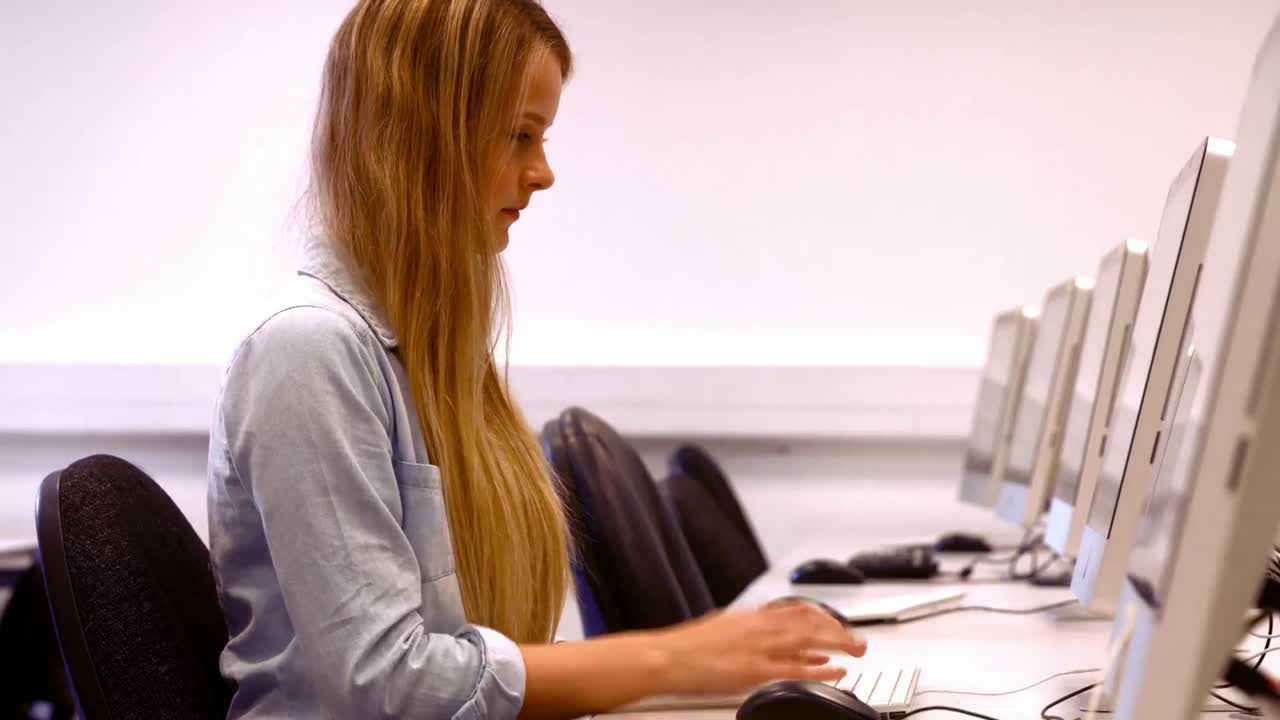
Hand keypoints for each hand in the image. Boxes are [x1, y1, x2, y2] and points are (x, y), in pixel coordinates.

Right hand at [652, 602, 867, 695]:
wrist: (667, 656)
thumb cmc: (689, 644)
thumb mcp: (724, 624)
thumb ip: (750, 624)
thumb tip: (766, 622)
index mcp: (752, 615)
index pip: (799, 609)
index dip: (824, 617)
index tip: (837, 624)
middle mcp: (760, 627)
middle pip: (811, 622)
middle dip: (839, 629)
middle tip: (857, 640)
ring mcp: (759, 648)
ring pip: (810, 640)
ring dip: (838, 644)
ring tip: (856, 651)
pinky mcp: (754, 670)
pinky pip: (796, 669)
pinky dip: (820, 669)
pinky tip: (836, 671)